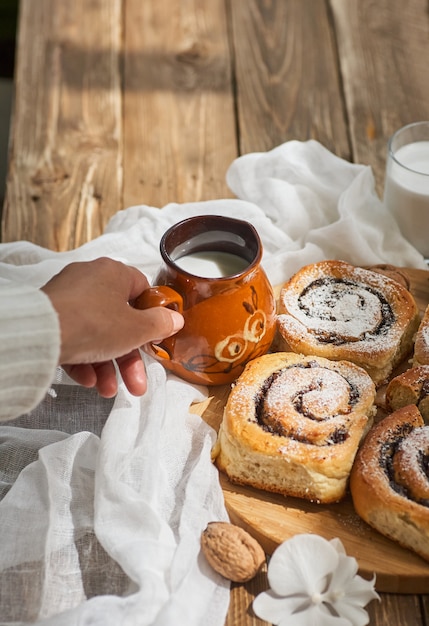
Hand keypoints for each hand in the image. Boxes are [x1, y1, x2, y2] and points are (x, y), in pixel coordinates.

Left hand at [42, 258, 183, 397]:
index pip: (141, 291)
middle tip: (136, 382)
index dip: (151, 317)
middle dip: (129, 358)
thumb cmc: (94, 323)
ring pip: (96, 334)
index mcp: (114, 273)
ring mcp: (68, 298)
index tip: (154, 339)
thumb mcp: (137, 328)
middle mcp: (90, 280)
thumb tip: (175, 319)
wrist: (42, 334)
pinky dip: (83, 360)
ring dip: (107, 365)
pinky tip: (88, 380)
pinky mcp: (51, 316)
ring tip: (108, 390)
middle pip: (119, 321)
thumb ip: (160, 324)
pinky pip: (74, 337)